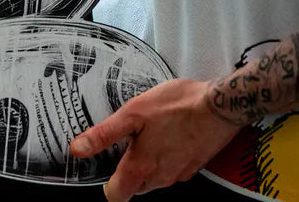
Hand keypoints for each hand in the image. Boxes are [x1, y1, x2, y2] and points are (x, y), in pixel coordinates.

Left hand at [70, 78, 239, 200]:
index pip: (116, 196)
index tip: (107, 163)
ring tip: (150, 132)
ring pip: (155, 177)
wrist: (219, 106)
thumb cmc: (177, 105)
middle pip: (136, 186)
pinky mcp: (193, 166)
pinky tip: (170, 133)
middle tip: (129, 141)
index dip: (107, 183)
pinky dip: (168, 156)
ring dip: (149, 161)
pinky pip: (173, 168)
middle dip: (129, 169)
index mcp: (142, 168)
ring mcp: (179, 174)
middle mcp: (160, 178)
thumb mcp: (134, 112)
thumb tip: (78, 149)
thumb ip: (105, 134)